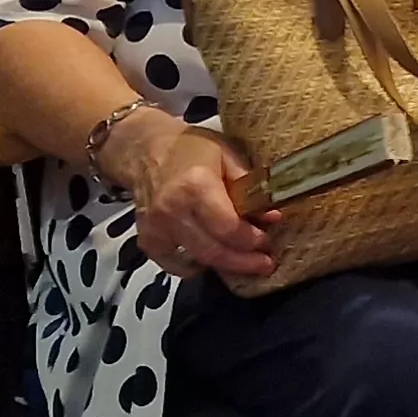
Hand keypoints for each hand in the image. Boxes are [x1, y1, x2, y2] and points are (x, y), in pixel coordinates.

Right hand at [109, 113, 278, 281]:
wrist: (145, 150)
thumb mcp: (228, 154)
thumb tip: (272, 216)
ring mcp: (156, 228)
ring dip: (225, 266)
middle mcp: (173, 210)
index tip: (267, 242)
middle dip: (244, 262)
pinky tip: (212, 259)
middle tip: (264, 263)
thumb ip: (250, 185)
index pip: (228, 228)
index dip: (251, 240)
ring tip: (245, 262)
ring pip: (197, 261)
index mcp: (196, 186)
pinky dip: (195, 267)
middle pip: (213, 251)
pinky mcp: (147, 239)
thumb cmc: (191, 149)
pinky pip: (173, 265)